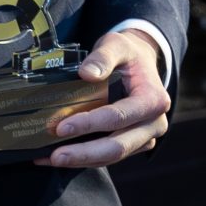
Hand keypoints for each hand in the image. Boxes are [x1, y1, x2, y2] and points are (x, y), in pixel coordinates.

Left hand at [43, 29, 171, 168]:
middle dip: (84, 154)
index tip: (62, 127)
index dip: (90, 124)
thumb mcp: (116, 45)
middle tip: (56, 156)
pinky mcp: (133, 145)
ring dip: (81, 160)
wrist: (141, 64)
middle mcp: (154, 123)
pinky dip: (83, 159)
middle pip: (118, 147)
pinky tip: (58, 156)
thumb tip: (86, 74)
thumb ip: (102, 57)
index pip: (119, 117)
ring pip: (112, 157)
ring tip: (51, 158)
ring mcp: (145, 137)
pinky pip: (108, 157)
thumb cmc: (128, 55)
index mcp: (153, 99)